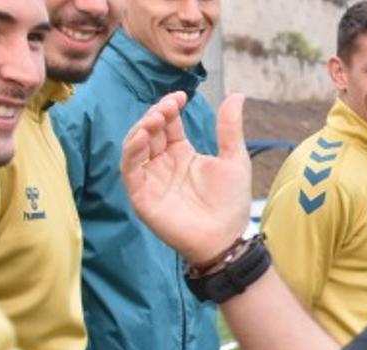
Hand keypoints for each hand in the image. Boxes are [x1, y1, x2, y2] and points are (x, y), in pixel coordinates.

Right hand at [121, 91, 250, 265]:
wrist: (225, 238)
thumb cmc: (231, 202)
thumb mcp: (234, 158)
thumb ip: (230, 127)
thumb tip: (237, 95)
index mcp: (182, 154)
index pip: (168, 123)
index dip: (170, 107)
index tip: (181, 96)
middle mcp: (163, 164)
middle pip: (149, 131)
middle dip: (155, 115)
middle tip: (168, 107)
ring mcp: (150, 179)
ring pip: (135, 146)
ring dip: (141, 129)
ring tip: (156, 118)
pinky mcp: (141, 195)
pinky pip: (130, 170)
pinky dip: (132, 151)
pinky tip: (143, 137)